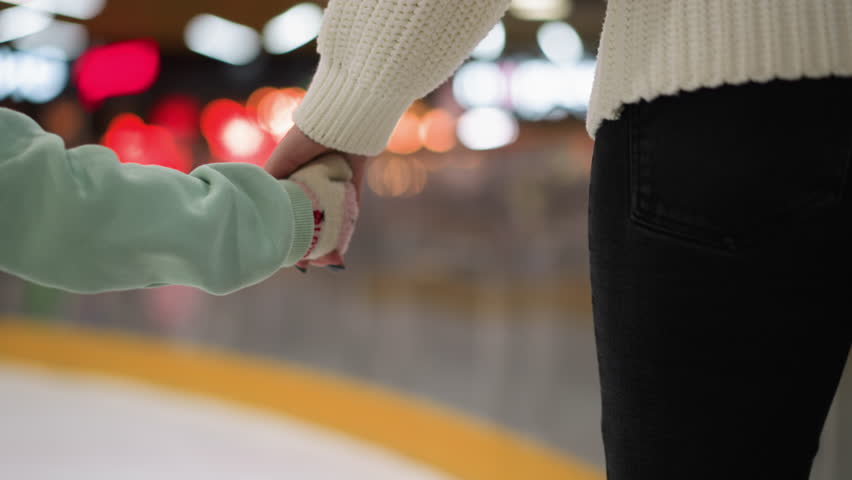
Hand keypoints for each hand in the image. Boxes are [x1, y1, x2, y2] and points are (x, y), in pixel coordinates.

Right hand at [265, 126, 369, 267]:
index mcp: (293, 179)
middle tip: (305, 264)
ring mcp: (334, 187)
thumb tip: (259, 217)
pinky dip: (346, 232)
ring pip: (331, 222)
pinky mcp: (353, 188)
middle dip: (308, 242)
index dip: (285, 231)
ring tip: (323, 262)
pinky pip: (350, 214)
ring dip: (328, 242)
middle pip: (311, 220)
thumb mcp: (278, 165)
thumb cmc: (303, 141)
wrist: (339, 122)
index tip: (283, 251)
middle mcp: (314, 185)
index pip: (288, 212)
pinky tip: (340, 251)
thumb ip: (269, 186)